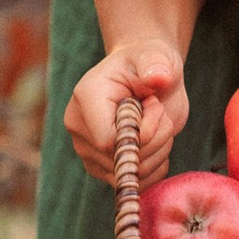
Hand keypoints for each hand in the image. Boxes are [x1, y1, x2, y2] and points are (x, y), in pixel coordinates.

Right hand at [64, 42, 190, 187]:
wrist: (145, 76)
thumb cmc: (149, 63)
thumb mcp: (156, 57)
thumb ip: (156, 65)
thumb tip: (160, 77)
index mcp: (85, 98)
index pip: (109, 141)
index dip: (143, 132)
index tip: (156, 105)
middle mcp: (78, 127)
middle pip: (121, 159)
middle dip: (155, 139)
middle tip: (160, 111)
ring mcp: (87, 150)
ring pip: (130, 173)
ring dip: (158, 151)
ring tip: (158, 123)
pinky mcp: (101, 168)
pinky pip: (134, 181)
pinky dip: (155, 167)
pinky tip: (157, 142)